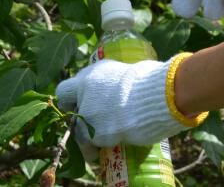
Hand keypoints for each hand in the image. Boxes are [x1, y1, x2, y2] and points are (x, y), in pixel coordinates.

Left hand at [56, 58, 191, 148]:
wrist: (157, 96)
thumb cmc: (151, 82)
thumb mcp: (129, 73)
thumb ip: (116, 82)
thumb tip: (122, 88)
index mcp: (93, 74)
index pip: (66, 89)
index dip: (73, 98)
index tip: (83, 103)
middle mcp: (85, 91)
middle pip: (70, 110)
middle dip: (79, 117)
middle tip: (94, 122)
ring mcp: (87, 113)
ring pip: (79, 131)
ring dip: (89, 135)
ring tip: (105, 139)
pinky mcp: (94, 133)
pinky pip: (88, 147)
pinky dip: (94, 150)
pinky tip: (105, 149)